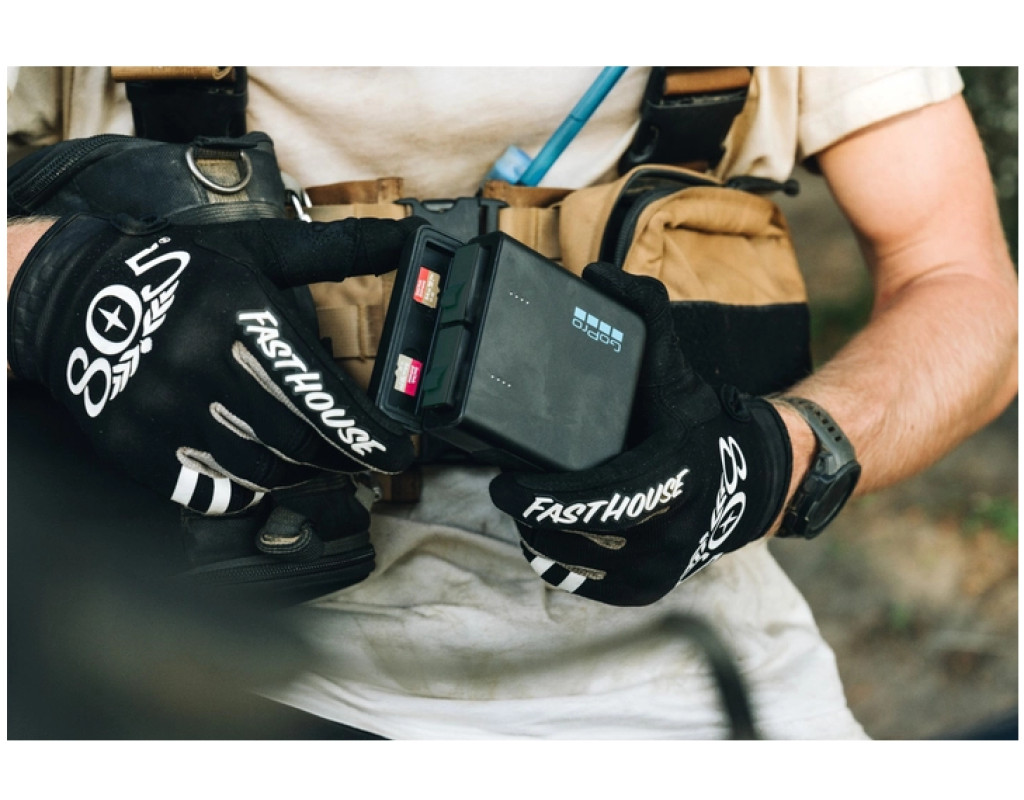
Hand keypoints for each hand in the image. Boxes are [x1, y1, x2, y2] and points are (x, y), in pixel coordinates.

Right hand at [8, 213, 420, 514]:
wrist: (72, 296)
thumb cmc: (178, 272)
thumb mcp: (255, 250)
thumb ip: (334, 252)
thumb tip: (402, 240)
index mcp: (235, 312)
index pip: (317, 392)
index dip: (364, 434)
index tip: (397, 453)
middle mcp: (198, 364)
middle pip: (295, 442)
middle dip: (339, 458)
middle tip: (361, 460)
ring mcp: (163, 411)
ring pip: (259, 472)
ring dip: (297, 472)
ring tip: (310, 459)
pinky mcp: (137, 447)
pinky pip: (213, 490)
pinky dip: (246, 486)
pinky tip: (257, 466)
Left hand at [489, 262, 792, 605]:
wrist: (749, 486)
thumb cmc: (703, 428)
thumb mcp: (678, 372)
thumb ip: (645, 318)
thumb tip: (601, 275)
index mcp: (676, 479)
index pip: (602, 498)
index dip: (547, 497)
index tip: (504, 487)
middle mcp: (671, 534)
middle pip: (576, 533)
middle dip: (534, 512)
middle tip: (513, 487)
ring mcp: (659, 570)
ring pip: (572, 559)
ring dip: (542, 533)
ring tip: (531, 505)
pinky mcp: (645, 591)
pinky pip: (581, 581)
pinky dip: (559, 556)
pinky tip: (550, 532)